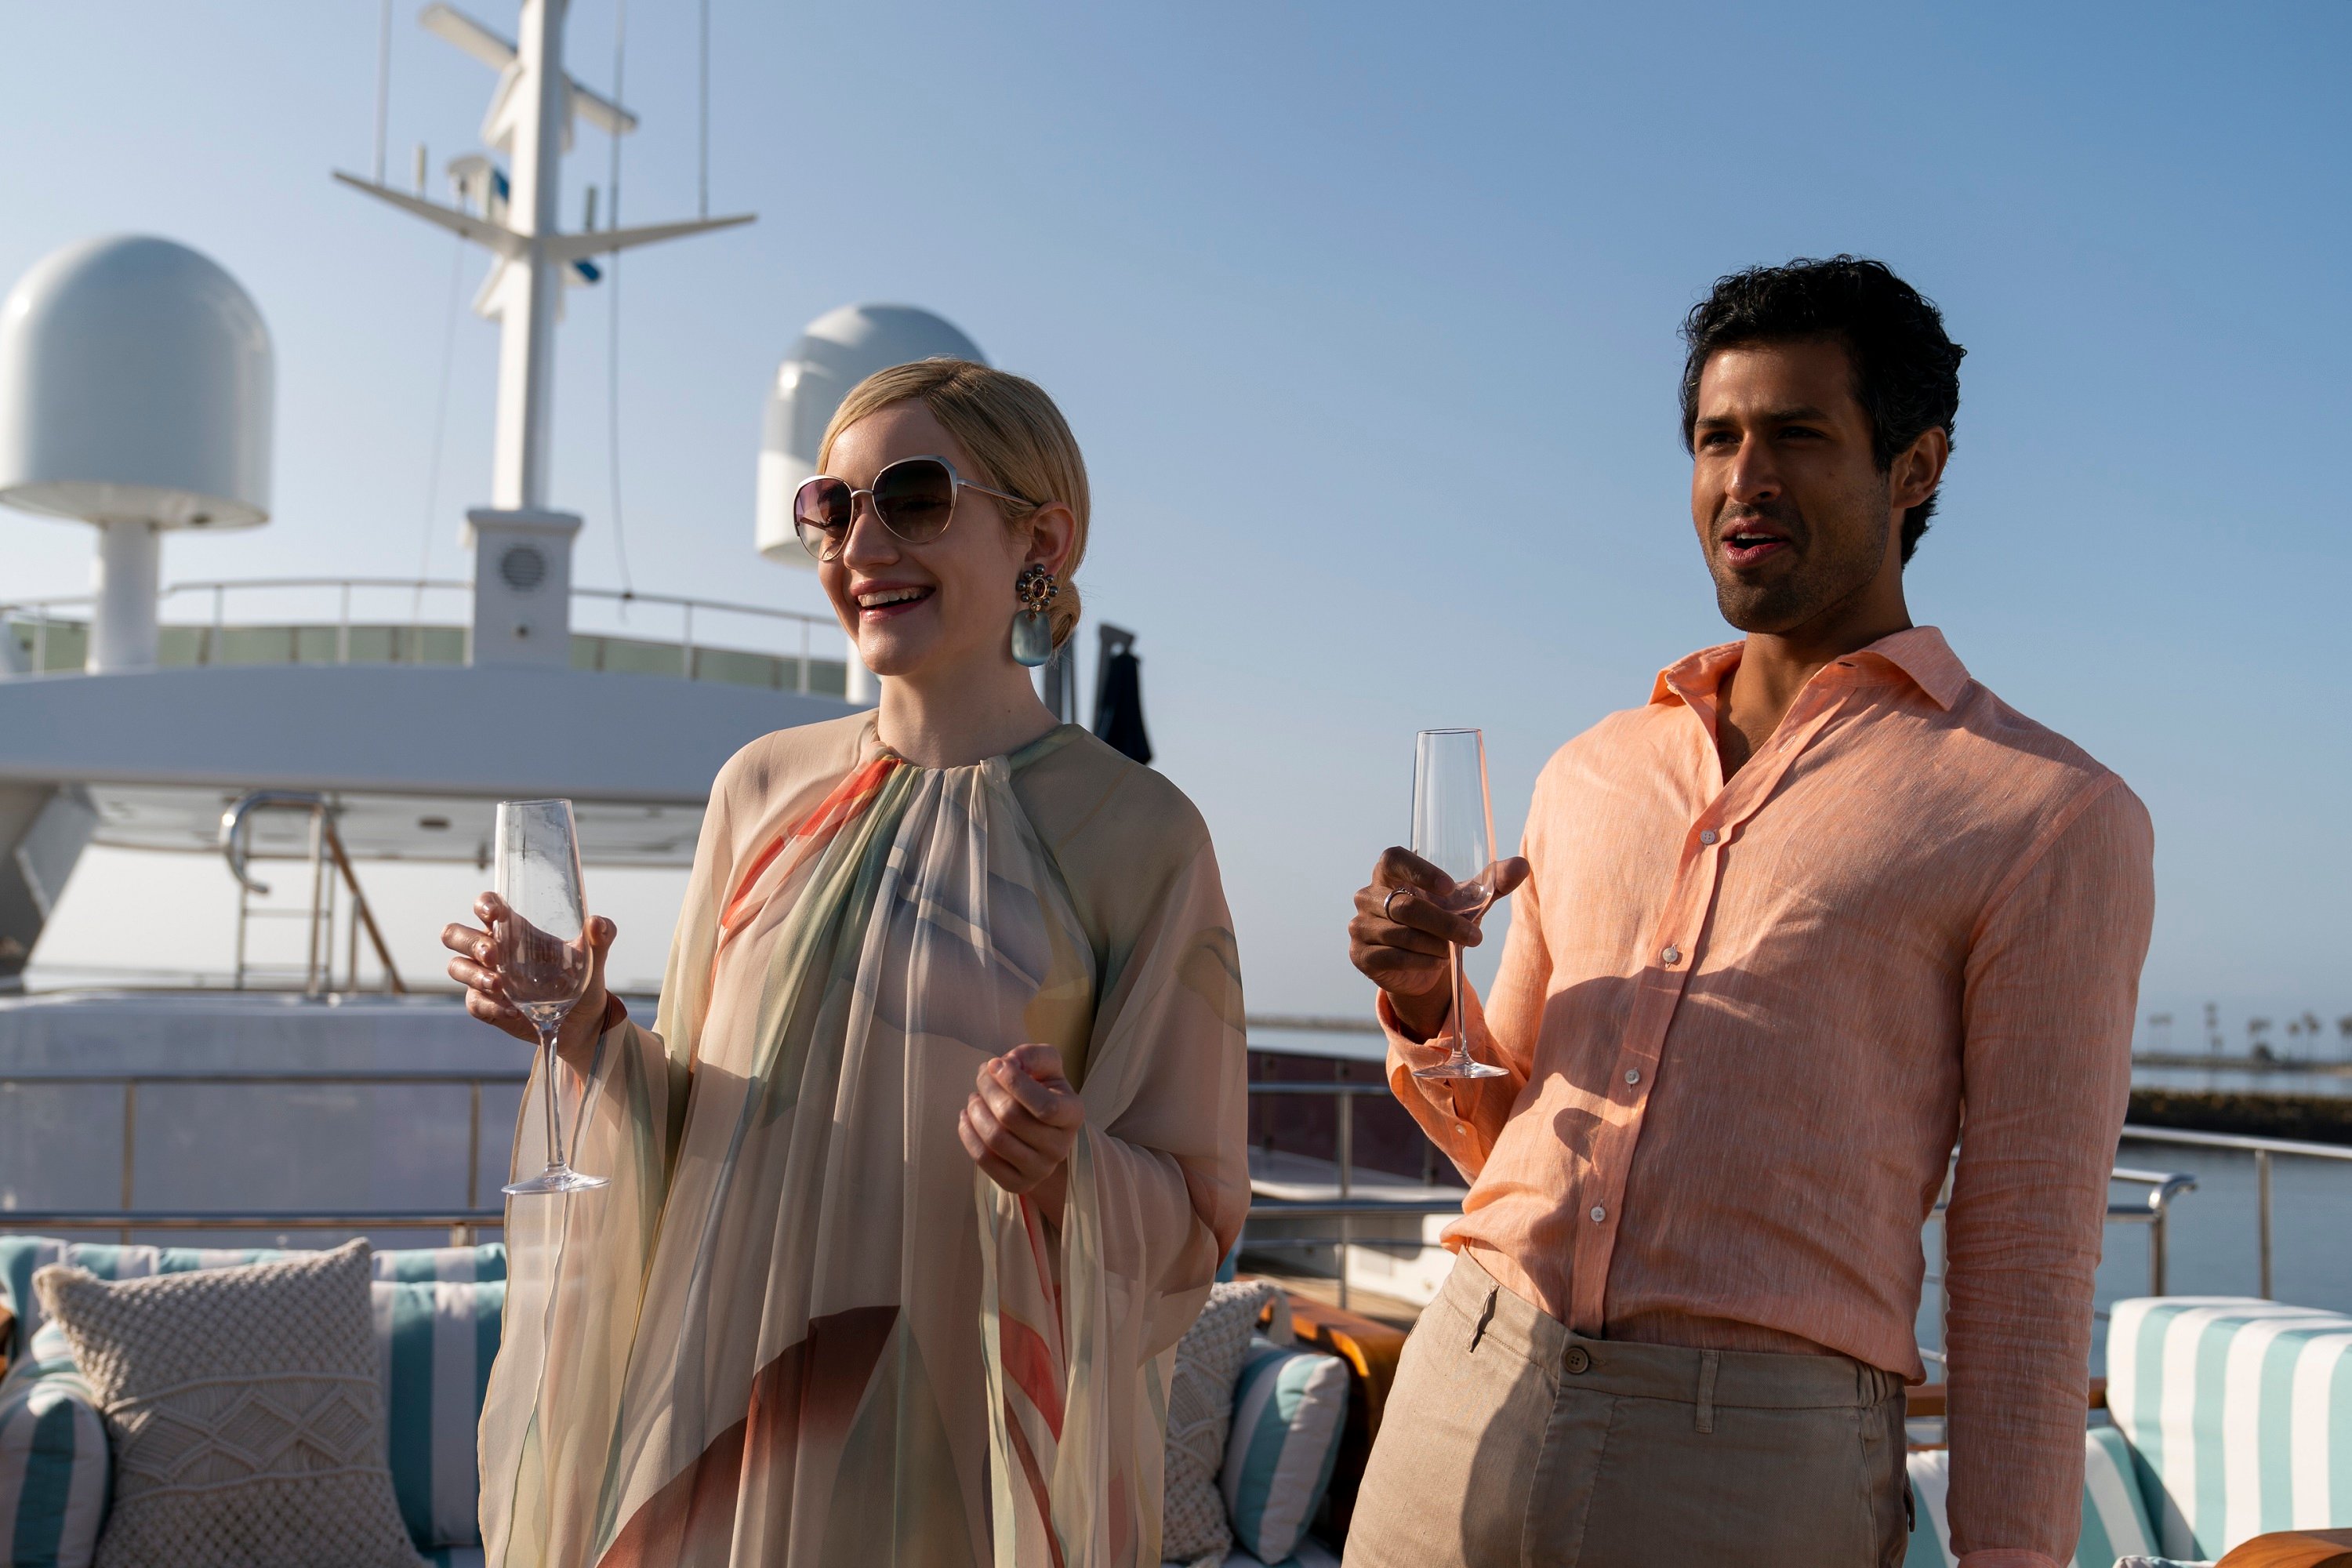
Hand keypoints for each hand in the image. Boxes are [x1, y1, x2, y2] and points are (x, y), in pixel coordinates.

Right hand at [440, 892, 615, 1069]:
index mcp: (515, 929)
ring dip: (474, 975)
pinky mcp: (485, 1005)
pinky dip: (490, 1006)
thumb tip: (597, 923)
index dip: (484, 904)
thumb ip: (601, 937)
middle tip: (494, 955)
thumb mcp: (593, 957)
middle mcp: (494, 950)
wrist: (582, 1020)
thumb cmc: (581, 979)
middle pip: (455, 934)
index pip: (486, 906)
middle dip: (469, 942)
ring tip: (500, 986)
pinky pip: (473, 1002)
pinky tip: (513, 1011)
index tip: (495, 913)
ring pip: (456, 967)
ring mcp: (485, 977)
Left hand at [959, 1043, 1083, 1221]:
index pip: (1044, 1105)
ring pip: (996, 1138)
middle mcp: (1061, 1146)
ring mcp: (1041, 1169)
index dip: (1014, 1083)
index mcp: (1073, 1115)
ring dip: (976, 1111)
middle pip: (1012, 1117)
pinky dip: (967, 1135)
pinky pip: (984, 1160)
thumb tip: (1006, 1064)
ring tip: (974, 1098)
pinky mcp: (1019, 1184)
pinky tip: (966, 1118)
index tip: (994, 1064)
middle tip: (982, 1076)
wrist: (1044, 1131)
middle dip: (988, 1089)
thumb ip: (1031, 1056)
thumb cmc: (1043, 1091)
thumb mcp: (1047, 1066)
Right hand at [1348, 847, 1529, 1041]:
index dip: (1420, 871)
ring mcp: (1360, 925)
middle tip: (1475, 937)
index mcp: (1389, 872)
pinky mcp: (1360, 954)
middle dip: (1445, 924)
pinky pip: (1392, 957)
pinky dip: (1420, 961)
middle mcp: (1368, 895)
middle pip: (1405, 906)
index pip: (1394, 859)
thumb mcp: (1467, 902)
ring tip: (1451, 951)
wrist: (1420, 965)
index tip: (1451, 888)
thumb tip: (1523, 865)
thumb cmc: (1441, 921)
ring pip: (1401, 935)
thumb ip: (1493, 882)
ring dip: (1434, 945)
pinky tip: (1434, 962)